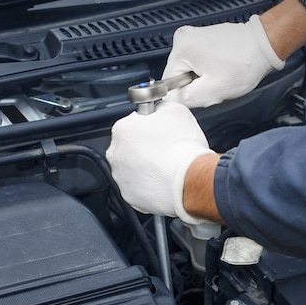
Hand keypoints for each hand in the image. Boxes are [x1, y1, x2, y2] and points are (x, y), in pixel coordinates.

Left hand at [106, 101, 214, 224]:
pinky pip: (138, 188)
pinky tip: (163, 180)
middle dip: (143, 147)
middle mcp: (116, 154)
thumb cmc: (182, 148)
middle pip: (128, 147)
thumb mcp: (176, 110)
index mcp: (122, 130)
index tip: (158, 130)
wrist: (189, 180)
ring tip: (165, 166)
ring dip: (145, 167)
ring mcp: (121, 177)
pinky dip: (148, 185)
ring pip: (131, 169)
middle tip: (164, 148)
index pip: (131, 122)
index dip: (148, 126)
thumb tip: (160, 110)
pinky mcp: (130, 197)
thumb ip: (161, 108)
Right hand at [162, 15, 283, 107]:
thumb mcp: (214, 90)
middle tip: (215, 83)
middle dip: (195, 85)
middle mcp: (183, 37)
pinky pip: (197, 61)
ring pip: (188, 69)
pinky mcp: (202, 37)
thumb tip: (170, 101)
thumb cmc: (245, 62)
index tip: (203, 89)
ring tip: (220, 74)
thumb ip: (186, 99)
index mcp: (182, 48)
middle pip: (178, 74)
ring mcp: (193, 35)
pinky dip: (208, 68)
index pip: (169, 81)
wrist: (265, 44)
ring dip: (202, 77)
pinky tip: (222, 67)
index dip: (185, 92)